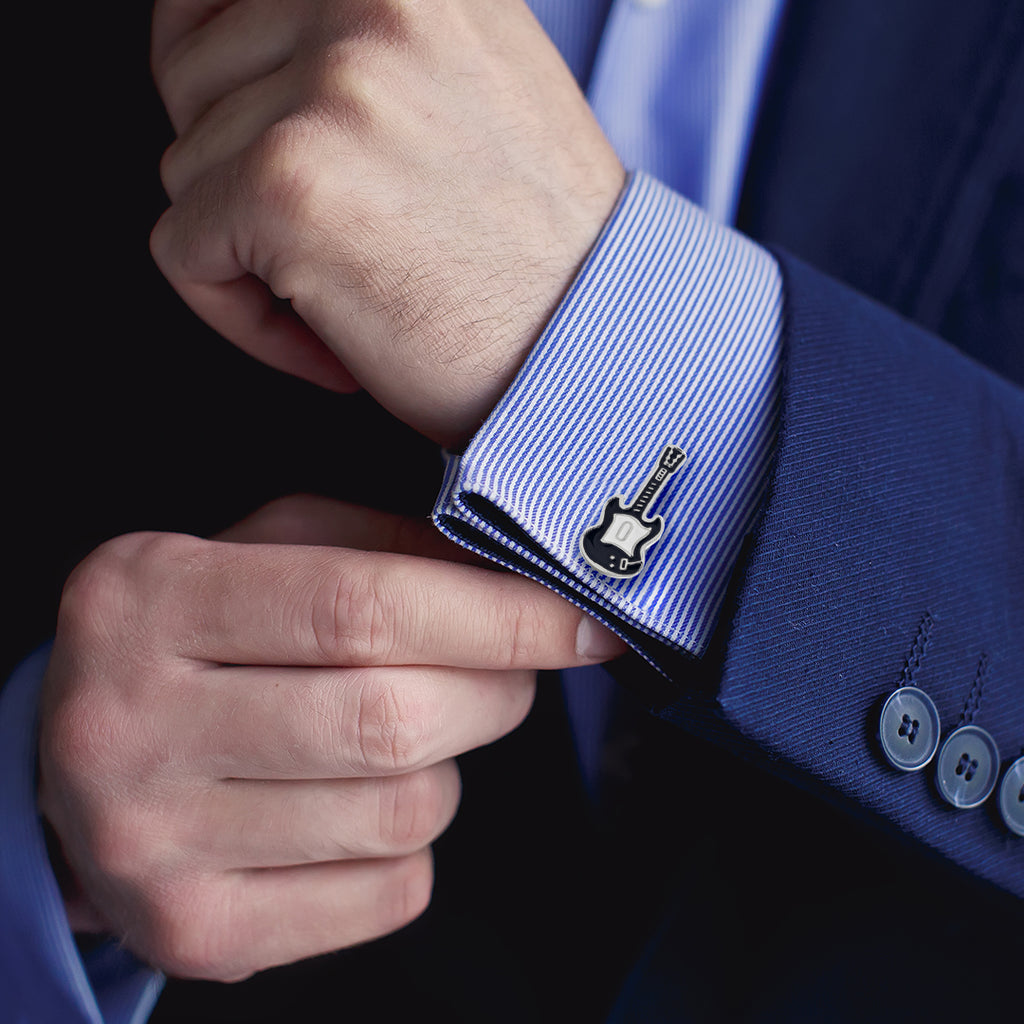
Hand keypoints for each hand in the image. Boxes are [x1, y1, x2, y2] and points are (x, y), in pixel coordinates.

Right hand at [38, 496, 623, 980]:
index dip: (498, 614)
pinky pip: (389, 893)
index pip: (361, 606)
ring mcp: (155, 845)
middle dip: (496, 691)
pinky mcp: (196, 934)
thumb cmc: (203, 637)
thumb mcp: (271, 551)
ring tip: (404, 732)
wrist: (86, 764)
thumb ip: (388, 547)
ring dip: (447, 766)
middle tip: (509, 669)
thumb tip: (520, 582)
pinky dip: (413, 843)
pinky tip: (362, 801)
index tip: (584, 620)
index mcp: (151, 601)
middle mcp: (133, 726)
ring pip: (402, 812)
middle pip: (391, 719)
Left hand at [149, 0, 624, 444]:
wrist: (594, 347)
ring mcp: (328, 87)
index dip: (215, 72)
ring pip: (187, 168)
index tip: (237, 129)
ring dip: (251, 252)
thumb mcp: (471, 86)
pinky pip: (183, 250)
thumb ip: (365, 46)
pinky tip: (329, 339)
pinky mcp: (286, 183)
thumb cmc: (539, 252)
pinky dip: (239, 315)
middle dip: (237, 174)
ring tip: (350, 288)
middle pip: (190, 80)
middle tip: (329, 235)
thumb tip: (244, 49)